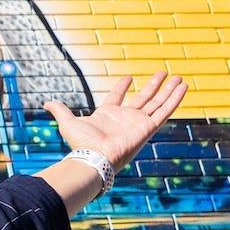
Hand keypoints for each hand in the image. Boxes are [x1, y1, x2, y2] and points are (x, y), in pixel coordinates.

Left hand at [44, 71, 186, 170]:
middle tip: (163, 73)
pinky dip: (175, 99)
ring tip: (179, 77)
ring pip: (158, 102)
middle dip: (154, 86)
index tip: (128, 77)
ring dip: (169, 90)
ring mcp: (139, 122)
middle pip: (144, 98)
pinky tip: (183, 87)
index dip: (122, 86)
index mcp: (108, 115)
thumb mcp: (67, 121)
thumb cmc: (81, 142)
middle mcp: (126, 118)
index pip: (118, 96)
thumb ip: (59, 110)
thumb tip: (45, 103)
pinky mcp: (148, 126)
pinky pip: (165, 110)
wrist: (94, 156)